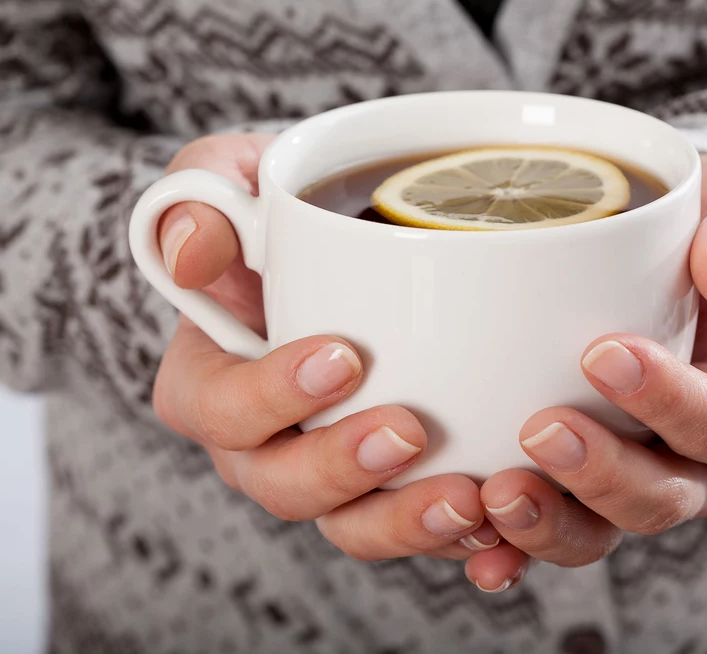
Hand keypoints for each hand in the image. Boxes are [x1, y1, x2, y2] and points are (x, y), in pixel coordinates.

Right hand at [151, 134, 499, 561]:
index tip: (344, 355)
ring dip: (408, 524)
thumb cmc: (286, 216)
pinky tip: (506, 530)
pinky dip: (462, 540)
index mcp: (215, 383)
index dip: (272, 397)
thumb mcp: (233, 176)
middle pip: (285, 488)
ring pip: (355, 526)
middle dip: (345, 469)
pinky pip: (419, 532)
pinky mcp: (395, 486)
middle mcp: (266, 445)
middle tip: (409, 429)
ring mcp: (334, 475)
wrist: (354, 244)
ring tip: (471, 499)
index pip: (223, 408)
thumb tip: (191, 251)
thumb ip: (200, 194)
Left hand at [467, 155, 706, 590]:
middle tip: (540, 428)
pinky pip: (542, 540)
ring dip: (549, 527)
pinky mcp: (568, 491)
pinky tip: (476, 553)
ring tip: (495, 496)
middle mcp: (693, 464)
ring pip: (599, 535)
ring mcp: (626, 485)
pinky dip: (510, 554)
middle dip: (600, 474)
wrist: (655, 252)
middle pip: (660, 498)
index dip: (670, 402)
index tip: (603, 353)